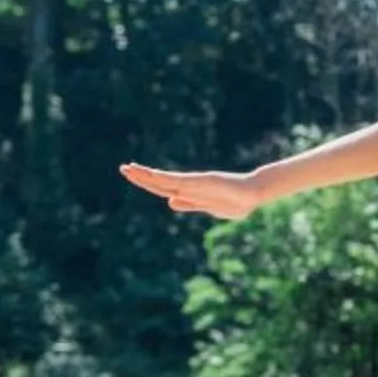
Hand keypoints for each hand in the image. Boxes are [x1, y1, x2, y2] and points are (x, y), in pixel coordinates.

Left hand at [120, 162, 265, 219]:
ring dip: (147, 175)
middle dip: (141, 176)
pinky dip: (165, 178)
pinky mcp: (202, 181)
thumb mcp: (209, 208)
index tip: (132, 176)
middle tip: (123, 168)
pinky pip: (180, 180)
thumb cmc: (236, 203)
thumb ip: (190, 204)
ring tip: (130, 169)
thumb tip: (170, 202)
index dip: (147, 183)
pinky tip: (152, 175)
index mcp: (189, 194)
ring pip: (166, 179)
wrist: (254, 194)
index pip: (163, 188)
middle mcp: (189, 185)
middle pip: (160, 182)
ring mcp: (195, 183)